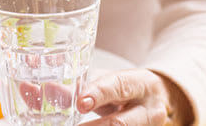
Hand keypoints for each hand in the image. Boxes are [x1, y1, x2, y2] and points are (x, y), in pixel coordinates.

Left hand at [78, 68, 192, 125]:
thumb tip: (50, 89)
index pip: (118, 87)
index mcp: (139, 84)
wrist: (155, 102)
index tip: (80, 104)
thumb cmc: (126, 89)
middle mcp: (149, 109)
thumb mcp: (108, 82)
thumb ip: (81, 87)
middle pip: (122, 122)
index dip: (98, 94)